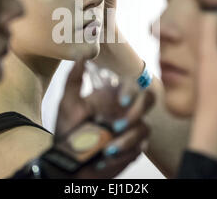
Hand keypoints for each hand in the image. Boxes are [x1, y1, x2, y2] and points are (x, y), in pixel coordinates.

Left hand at [52, 60, 154, 177]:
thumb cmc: (68, 131)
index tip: (121, 100)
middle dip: (137, 112)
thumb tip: (82, 54)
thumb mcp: (68, 103)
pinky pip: (138, 149)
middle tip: (118, 126)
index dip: (132, 90)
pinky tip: (104, 159)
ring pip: (144, 128)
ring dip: (126, 140)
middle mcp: (126, 111)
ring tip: (105, 150)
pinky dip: (122, 155)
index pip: (133, 85)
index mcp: (113, 97)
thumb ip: (74, 78)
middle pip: (149, 100)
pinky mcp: (133, 150)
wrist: (67, 162)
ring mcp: (131, 130)